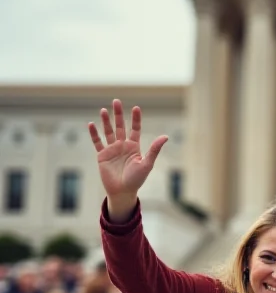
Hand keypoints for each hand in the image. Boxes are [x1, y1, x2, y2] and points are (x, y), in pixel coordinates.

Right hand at [87, 99, 167, 219]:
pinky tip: (91, 124)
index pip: (135, 129)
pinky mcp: (102, 155)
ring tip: (104, 110)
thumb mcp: (147, 163)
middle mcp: (123, 146)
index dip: (135, 118)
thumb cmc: (137, 179)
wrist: (123, 191)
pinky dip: (94, 134)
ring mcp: (112, 150)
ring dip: (106, 121)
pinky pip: (97, 142)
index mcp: (134, 147)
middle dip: (118, 114)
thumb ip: (154, 149)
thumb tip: (165, 136)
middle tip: (116, 101)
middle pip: (120, 126)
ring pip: (108, 132)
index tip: (136, 107)